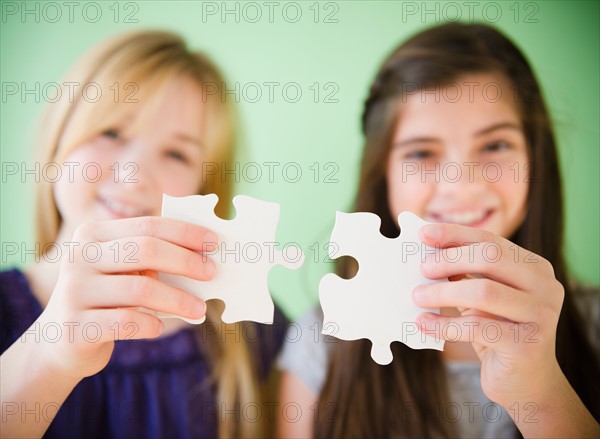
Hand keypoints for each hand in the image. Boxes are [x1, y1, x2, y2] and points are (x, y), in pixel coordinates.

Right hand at [36, 216, 216, 379]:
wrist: (61, 341)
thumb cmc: (106, 298)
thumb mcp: (122, 271)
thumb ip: (151, 257)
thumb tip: (204, 254)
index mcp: (93, 235)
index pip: (148, 225)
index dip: (185, 232)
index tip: (214, 243)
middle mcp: (79, 256)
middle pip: (146, 250)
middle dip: (186, 261)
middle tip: (212, 272)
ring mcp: (73, 291)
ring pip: (140, 289)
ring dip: (178, 300)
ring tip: (200, 309)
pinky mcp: (75, 326)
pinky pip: (127, 322)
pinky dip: (152, 325)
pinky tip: (160, 327)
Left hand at [412, 223, 564, 409]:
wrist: (526, 382)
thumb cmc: (497, 331)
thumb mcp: (481, 297)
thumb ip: (463, 273)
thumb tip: (425, 249)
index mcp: (534, 267)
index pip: (491, 240)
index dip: (455, 234)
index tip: (423, 234)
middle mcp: (545, 286)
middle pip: (491, 257)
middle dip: (449, 259)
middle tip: (422, 269)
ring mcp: (540, 315)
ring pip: (484, 291)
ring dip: (443, 292)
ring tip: (417, 296)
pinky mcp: (527, 344)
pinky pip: (477, 328)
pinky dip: (444, 325)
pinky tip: (424, 324)